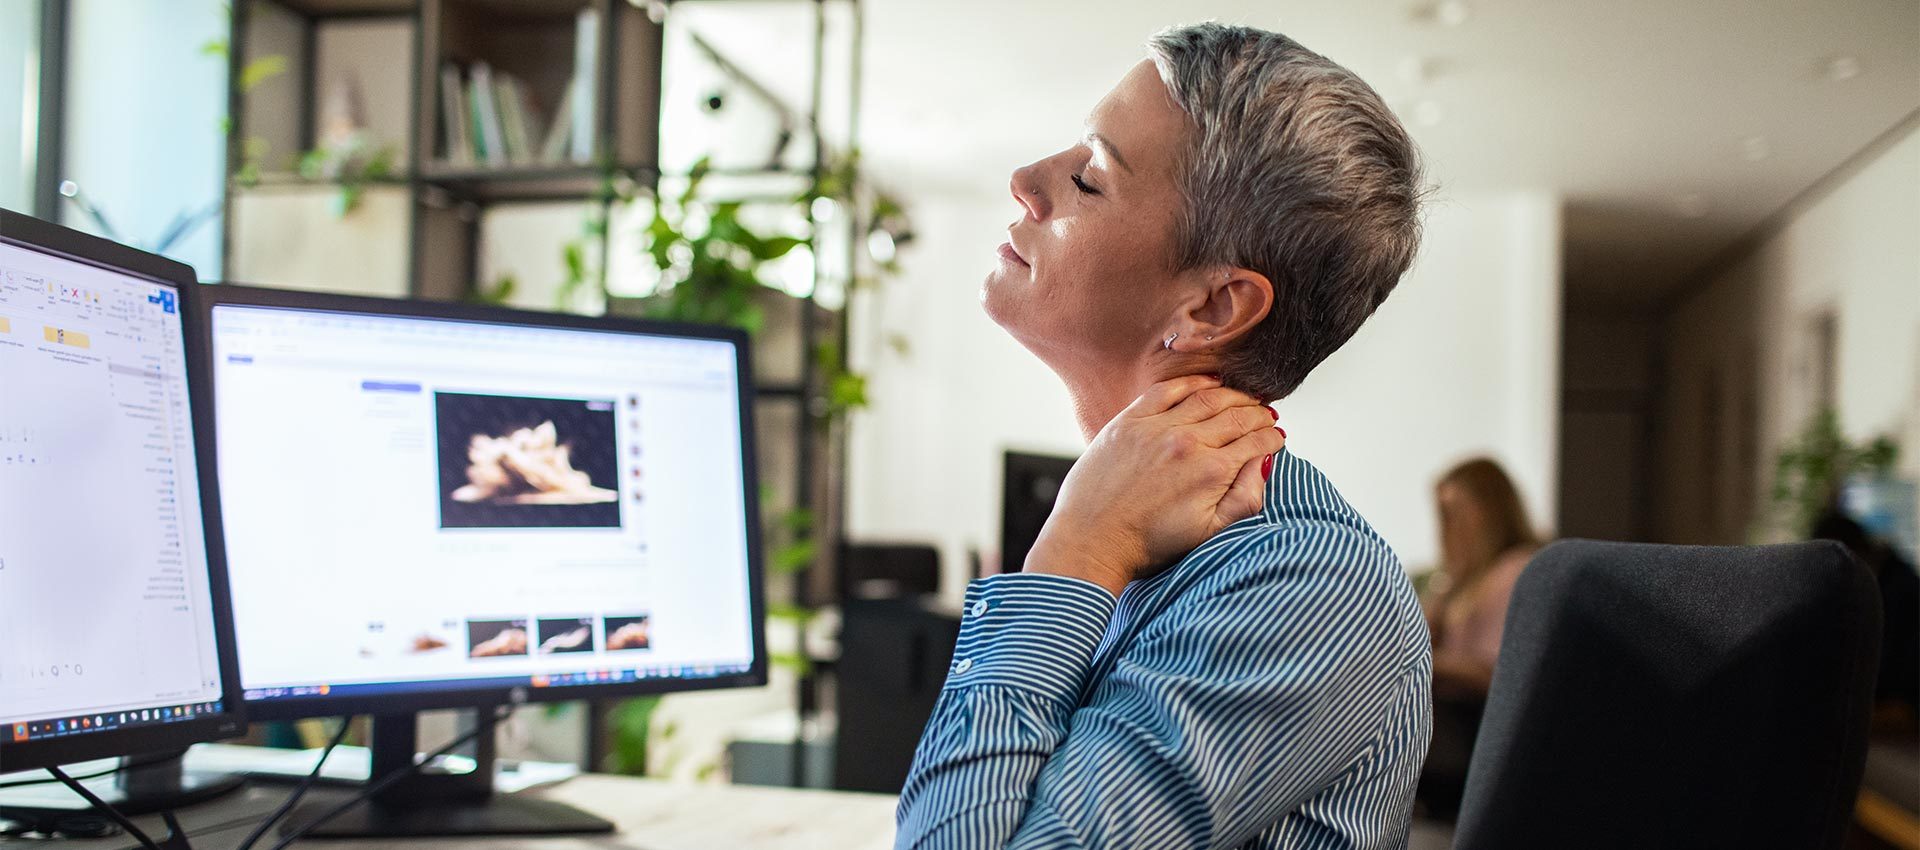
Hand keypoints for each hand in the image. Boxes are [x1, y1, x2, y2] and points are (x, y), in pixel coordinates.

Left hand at [1025, 376, 1286, 595]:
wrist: (1092, 540)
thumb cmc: (1149, 544)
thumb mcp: (1210, 532)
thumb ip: (1246, 499)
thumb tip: (1262, 462)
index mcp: (1211, 472)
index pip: (1257, 442)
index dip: (1273, 437)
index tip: (1278, 437)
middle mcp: (1187, 443)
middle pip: (1237, 415)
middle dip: (1259, 414)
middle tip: (1267, 416)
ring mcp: (1156, 428)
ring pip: (1207, 397)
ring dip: (1233, 395)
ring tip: (1244, 400)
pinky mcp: (1129, 421)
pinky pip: (1167, 390)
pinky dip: (1192, 382)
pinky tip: (1208, 383)